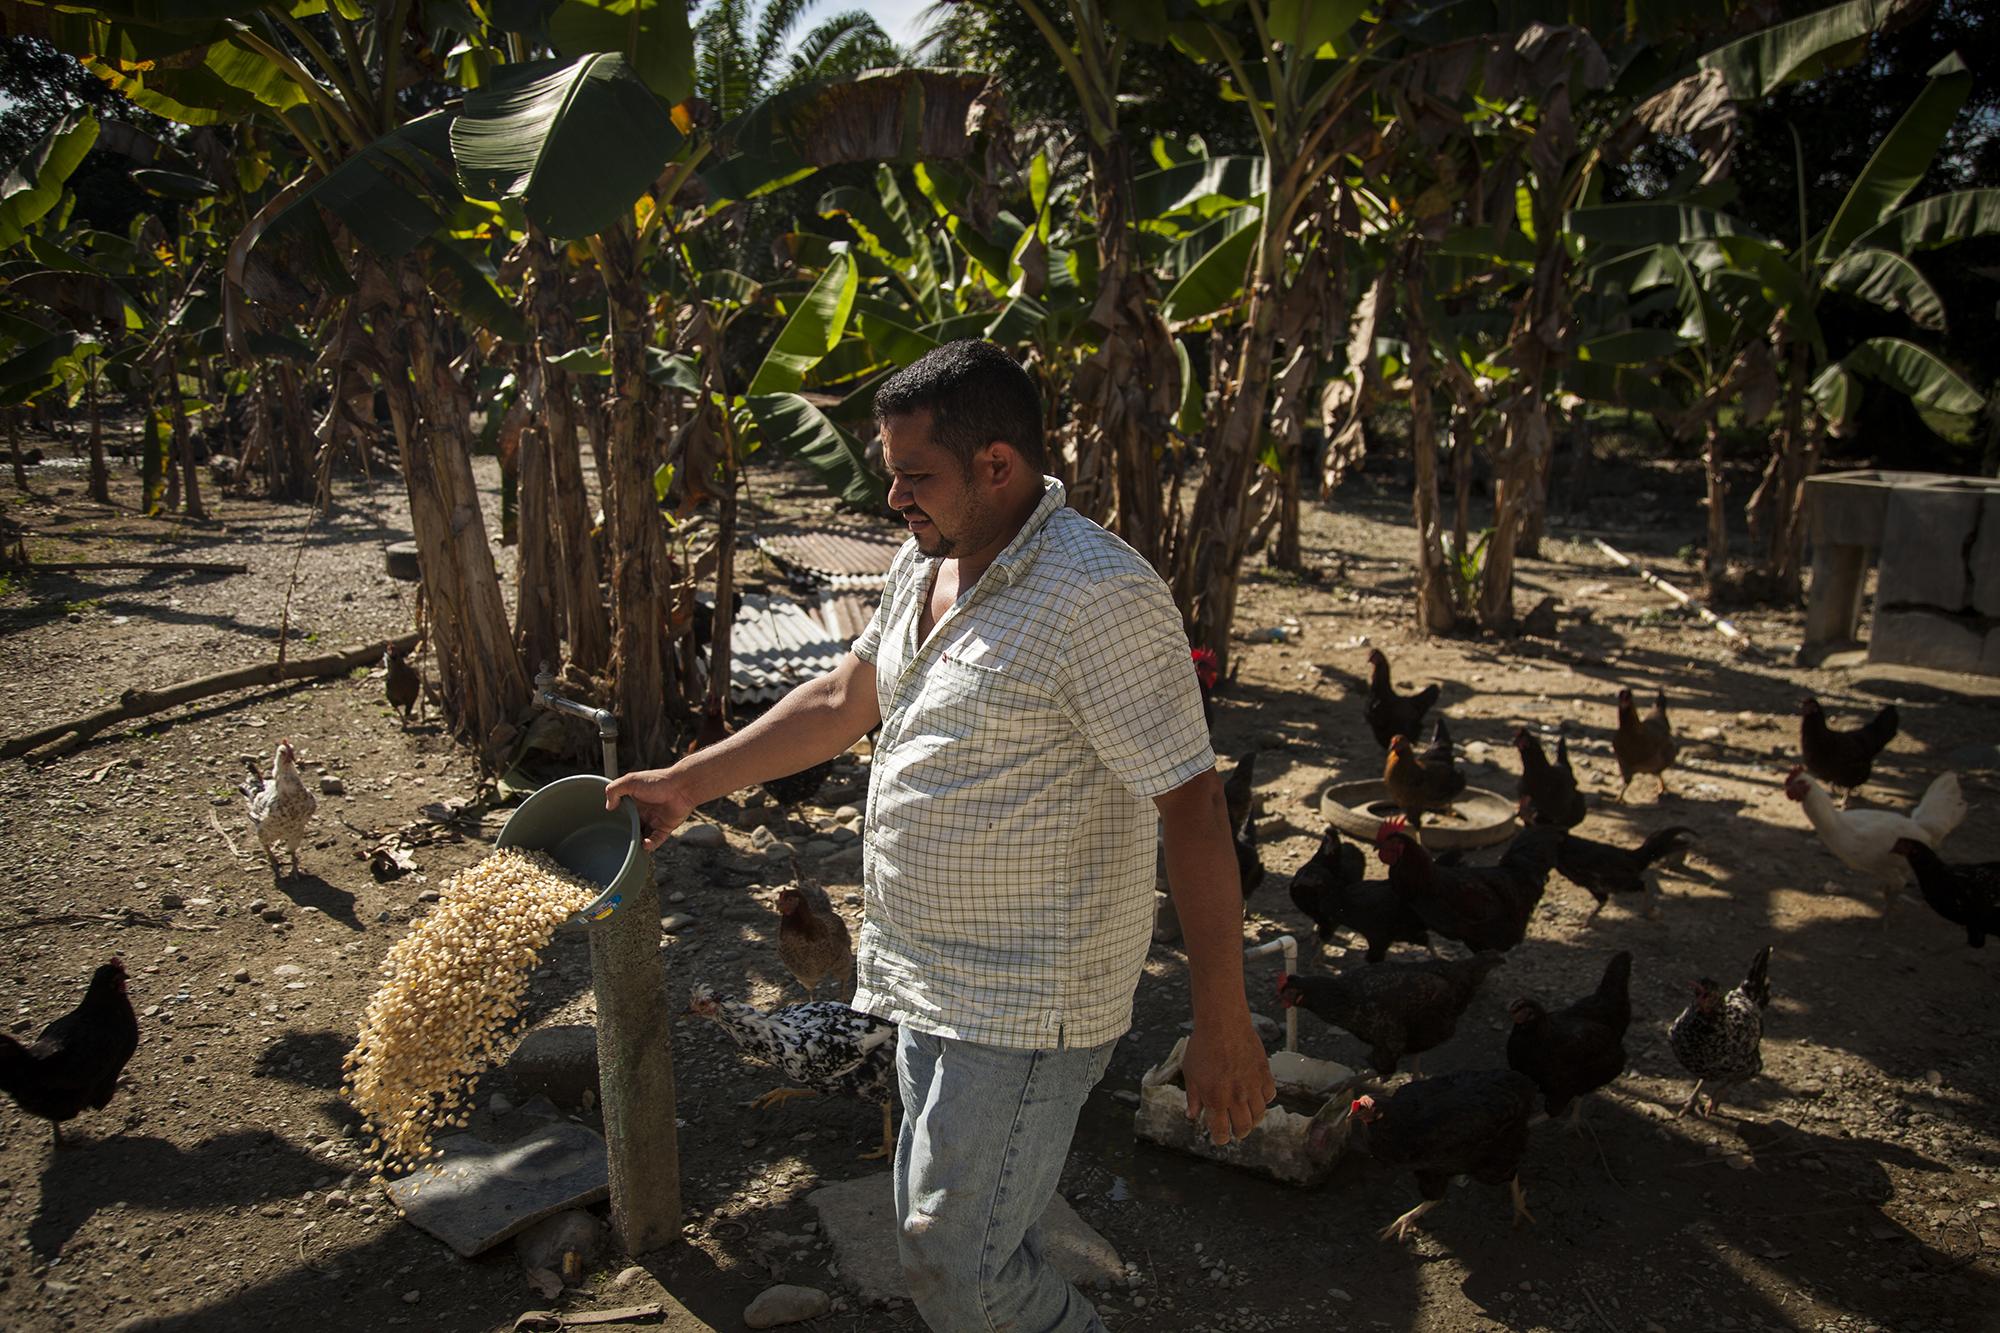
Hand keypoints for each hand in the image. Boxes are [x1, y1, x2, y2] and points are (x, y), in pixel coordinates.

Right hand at [604, 765, 698, 850]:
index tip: (608, 827)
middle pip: (632, 826)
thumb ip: (614, 790)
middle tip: (618, 842)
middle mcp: (645, 811)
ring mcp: (655, 820)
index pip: (622, 813)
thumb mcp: (630, 781)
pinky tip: (645, 845)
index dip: (616, 819)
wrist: (682, 787)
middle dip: (626, 834)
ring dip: (637, 843)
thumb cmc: (657, 781)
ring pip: (643, 836)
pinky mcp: (666, 827)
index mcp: (635, 800)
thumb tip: (608, 807)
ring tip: (631, 847)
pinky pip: (656, 840)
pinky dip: (650, 845)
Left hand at [1180, 1012, 1274, 1146]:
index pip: (1222, 1131)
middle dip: (1239, 1133)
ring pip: (1259, 1114)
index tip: (1220, 1137)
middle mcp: (1236, 1096)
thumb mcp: (1190, 1074)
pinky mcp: (1264, 1073)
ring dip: (1253, 1119)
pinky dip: (1264, 1100)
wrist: (1223, 1024)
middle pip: (1244, 1127)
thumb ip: (1193, 1098)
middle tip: (1236, 1130)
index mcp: (1215, 1099)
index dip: (1221, 1138)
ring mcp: (1252, 1086)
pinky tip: (1257, 1096)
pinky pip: (1269, 1095)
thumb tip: (1192, 1116)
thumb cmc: (1203, 1047)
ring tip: (1247, 1116)